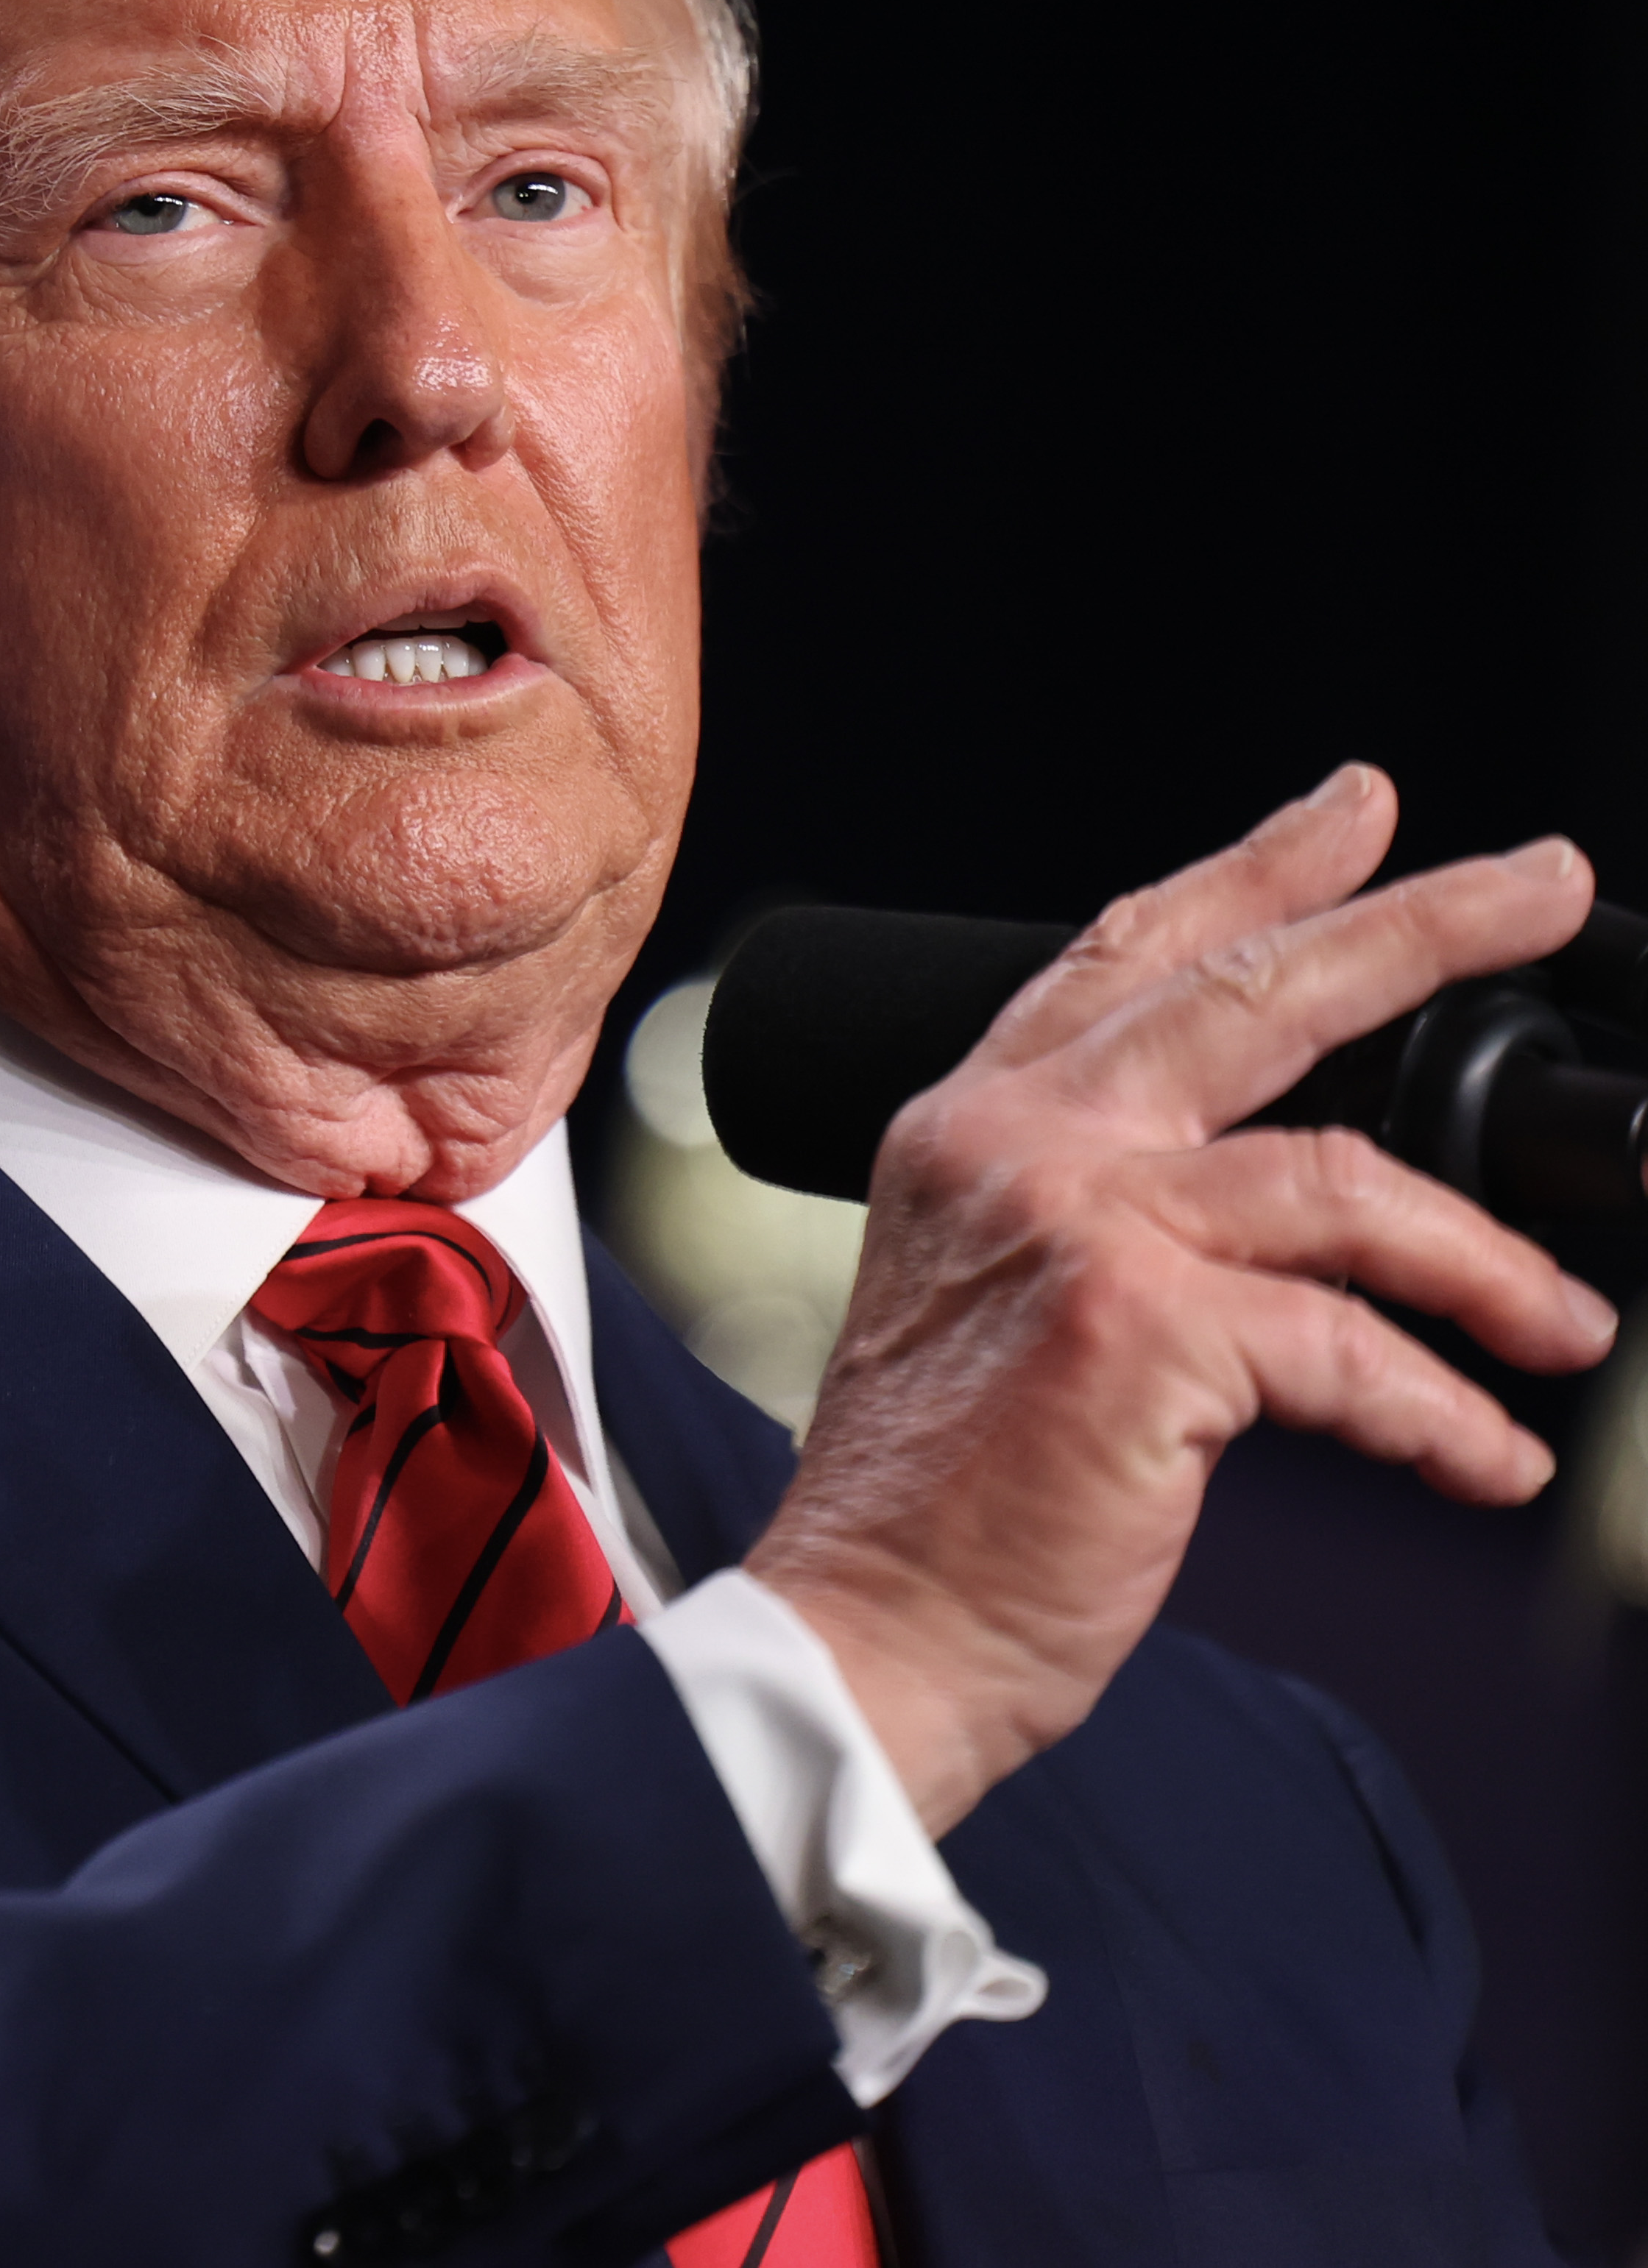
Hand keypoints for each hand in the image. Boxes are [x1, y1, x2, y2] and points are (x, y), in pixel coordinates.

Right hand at [747, 765, 1619, 1833]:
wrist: (870, 1630)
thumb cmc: (943, 1500)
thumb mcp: (994, 1302)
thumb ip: (1100, 1214)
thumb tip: (1298, 1201)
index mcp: (970, 1130)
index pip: (1125, 957)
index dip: (1255, 871)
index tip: (1365, 810)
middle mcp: (1014, 1147)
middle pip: (1251, 992)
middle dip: (1425, 924)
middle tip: (1548, 884)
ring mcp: (1076, 1226)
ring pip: (1346, 1180)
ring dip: (1489, 1261)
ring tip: (1569, 1328)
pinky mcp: (1142, 1329)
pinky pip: (1356, 1350)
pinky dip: (1447, 1415)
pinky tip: (1488, 1464)